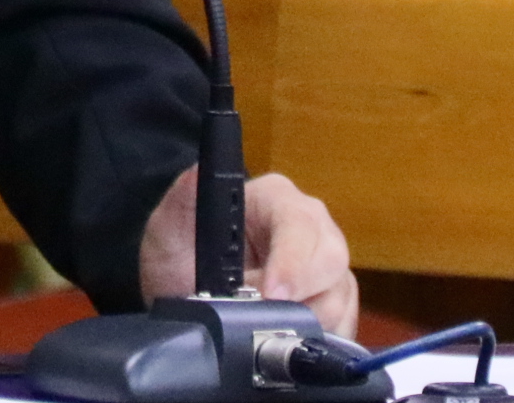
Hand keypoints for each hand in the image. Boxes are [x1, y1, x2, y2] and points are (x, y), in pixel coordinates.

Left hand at [138, 167, 357, 336]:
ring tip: (264, 328)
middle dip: (301, 297)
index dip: (291, 262)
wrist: (184, 291)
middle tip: (265, 321)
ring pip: (339, 299)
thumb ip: (183, 198)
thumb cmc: (181, 253)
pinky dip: (317, 339)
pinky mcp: (333, 302)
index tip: (270, 293)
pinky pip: (342, 326)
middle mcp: (312, 227)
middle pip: (331, 260)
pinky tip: (285, 339)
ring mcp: (326, 267)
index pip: (300, 224)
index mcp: (277, 199)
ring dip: (304, 323)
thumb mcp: (171, 227)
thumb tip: (197, 173)